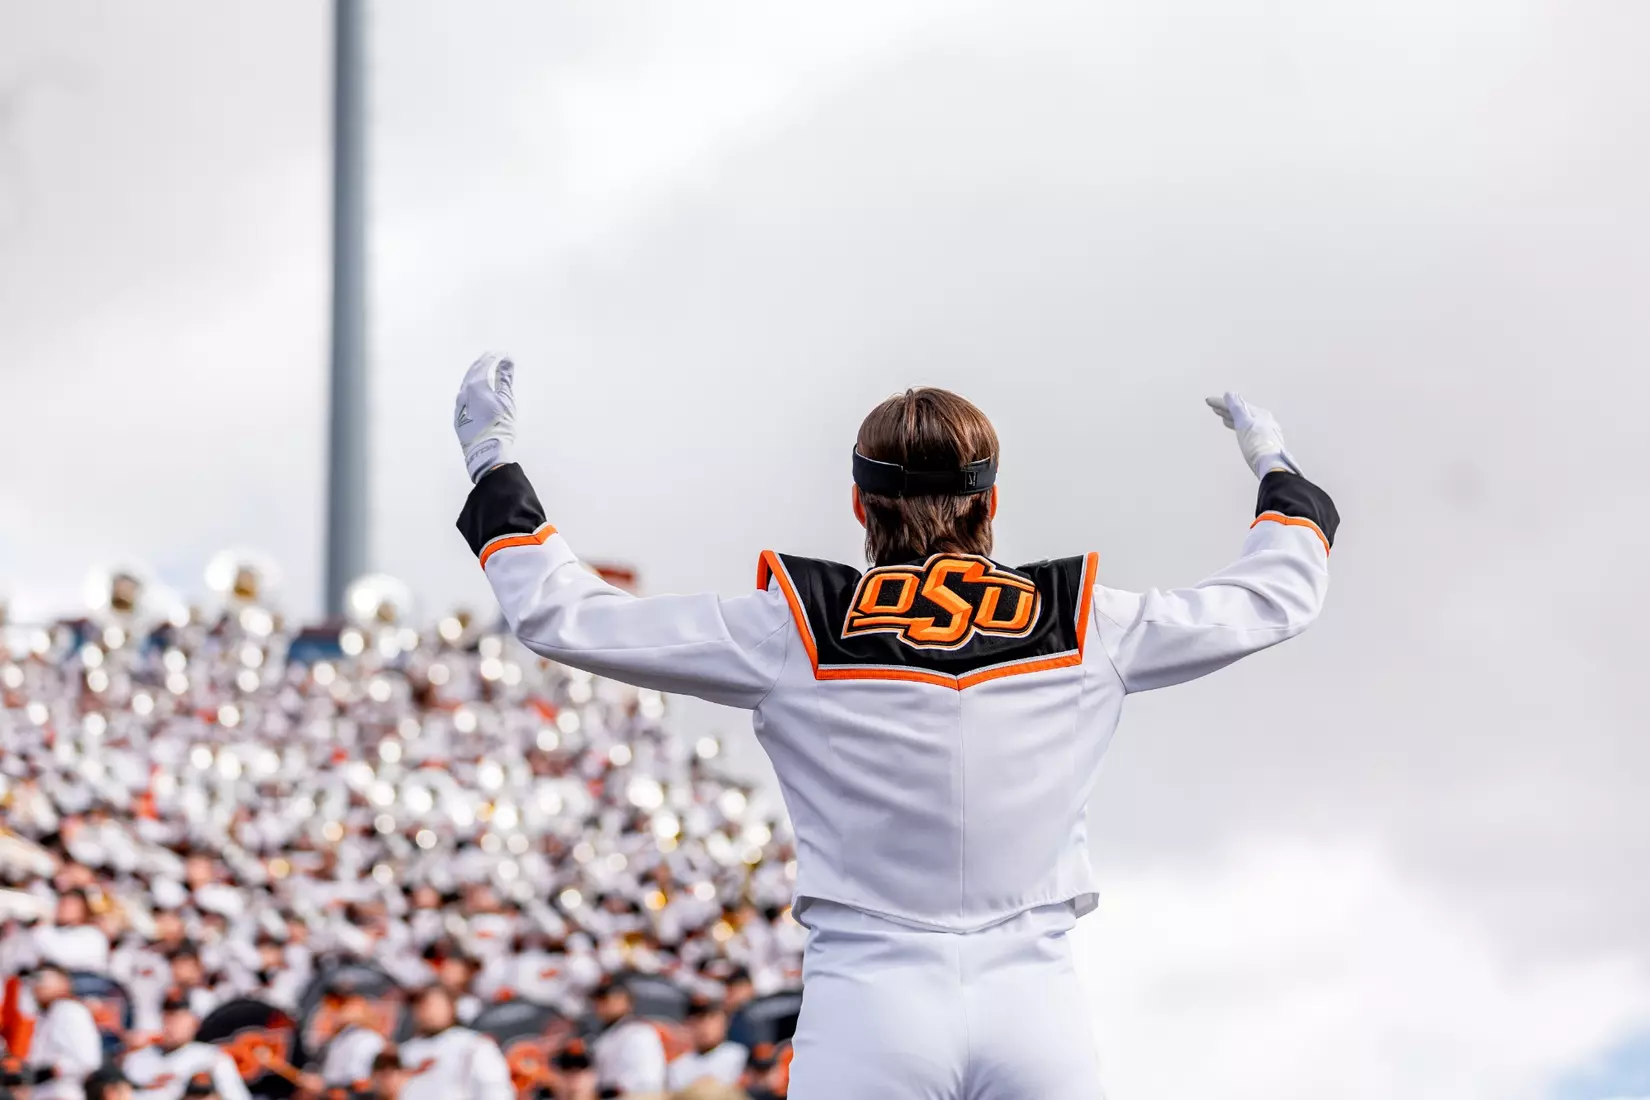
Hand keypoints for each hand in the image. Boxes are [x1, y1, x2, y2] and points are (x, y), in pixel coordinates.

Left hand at [454, 352, 516, 482]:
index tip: (501, 354)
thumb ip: (505, 378)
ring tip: (483, 371)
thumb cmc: (499, 426)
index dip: (493, 358)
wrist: (486, 452)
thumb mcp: (506, 400)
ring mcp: (458, 406)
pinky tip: (476, 392)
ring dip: (475, 375)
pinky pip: (463, 397)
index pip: (483, 366)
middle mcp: (463, 393)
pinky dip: (471, 389)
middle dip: (482, 363)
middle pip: (472, 373)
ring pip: (465, 385)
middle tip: (491, 356)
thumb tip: (506, 360)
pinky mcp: (458, 417)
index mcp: (475, 386)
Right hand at [1205, 391, 1299, 478]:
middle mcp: (1263, 420)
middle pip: (1241, 412)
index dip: (1222, 402)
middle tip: (1213, 408)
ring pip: (1243, 421)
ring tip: (1221, 416)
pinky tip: (1235, 429)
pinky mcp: (1261, 443)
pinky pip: (1246, 429)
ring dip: (1232, 417)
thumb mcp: (1244, 423)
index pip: (1237, 404)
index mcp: (1259, 414)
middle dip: (1227, 409)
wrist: (1271, 465)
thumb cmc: (1256, 443)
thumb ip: (1237, 407)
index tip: (1208, 401)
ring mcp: (1263, 432)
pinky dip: (1237, 426)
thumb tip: (1229, 394)